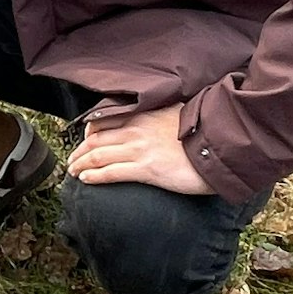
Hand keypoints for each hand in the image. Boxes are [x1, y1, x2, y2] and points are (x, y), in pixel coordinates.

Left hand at [66, 104, 213, 194]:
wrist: (221, 146)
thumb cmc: (204, 131)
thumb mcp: (177, 113)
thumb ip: (160, 115)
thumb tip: (158, 116)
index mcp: (143, 117)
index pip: (104, 121)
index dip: (88, 132)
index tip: (84, 141)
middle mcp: (136, 131)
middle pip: (95, 139)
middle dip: (79, 151)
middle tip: (71, 161)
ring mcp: (139, 150)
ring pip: (98, 156)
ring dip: (81, 164)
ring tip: (73, 172)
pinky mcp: (146, 169)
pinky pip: (111, 173)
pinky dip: (94, 176)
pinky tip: (85, 180)